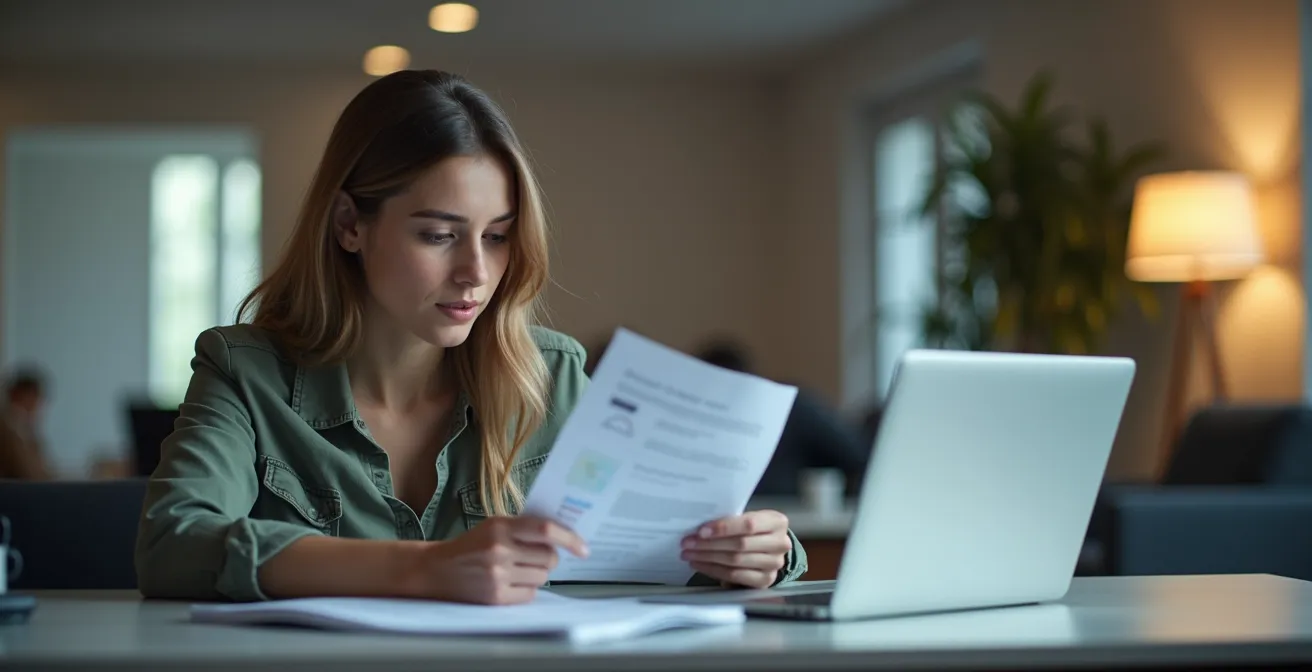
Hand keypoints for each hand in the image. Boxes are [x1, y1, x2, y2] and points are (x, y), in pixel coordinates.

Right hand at [411, 516, 588, 604]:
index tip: (584, 548)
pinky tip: (509, 583)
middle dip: (549, 559)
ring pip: (542, 577)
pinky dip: (526, 590)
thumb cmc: (471, 546)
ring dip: (536, 575)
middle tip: (536, 558)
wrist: (436, 570)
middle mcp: (500, 549)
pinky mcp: (495, 597)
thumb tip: (563, 534)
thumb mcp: (494, 526)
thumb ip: (524, 528)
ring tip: (517, 570)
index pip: (546, 530)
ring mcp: (498, 574)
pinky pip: (530, 595)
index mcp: (501, 526)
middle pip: (550, 558)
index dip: (570, 538)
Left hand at [680, 510, 790, 588]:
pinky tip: (700, 564)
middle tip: (687, 543)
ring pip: (735, 561)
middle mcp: (780, 543)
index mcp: (777, 522)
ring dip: (708, 558)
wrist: (770, 549)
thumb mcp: (749, 518)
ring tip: (689, 554)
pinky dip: (714, 570)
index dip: (723, 528)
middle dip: (709, 544)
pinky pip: (735, 576)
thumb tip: (701, 527)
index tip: (701, 531)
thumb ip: (732, 521)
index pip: (748, 524)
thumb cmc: (754, 530)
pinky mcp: (765, 580)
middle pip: (740, 544)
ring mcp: (774, 564)